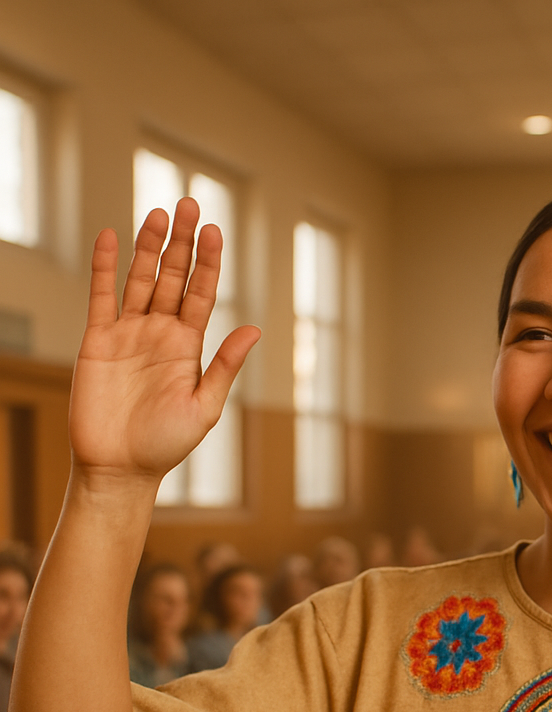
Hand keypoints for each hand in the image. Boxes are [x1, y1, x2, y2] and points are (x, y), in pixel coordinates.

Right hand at [70, 198, 259, 488]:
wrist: (120, 468)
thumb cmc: (167, 444)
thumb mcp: (205, 407)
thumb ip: (225, 366)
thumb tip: (254, 328)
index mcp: (189, 346)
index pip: (201, 293)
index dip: (208, 262)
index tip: (214, 230)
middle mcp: (161, 333)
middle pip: (172, 276)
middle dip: (181, 242)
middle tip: (189, 203)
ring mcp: (128, 333)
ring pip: (140, 279)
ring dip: (148, 246)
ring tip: (159, 213)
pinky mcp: (97, 340)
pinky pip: (101, 296)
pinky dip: (105, 267)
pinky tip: (112, 237)